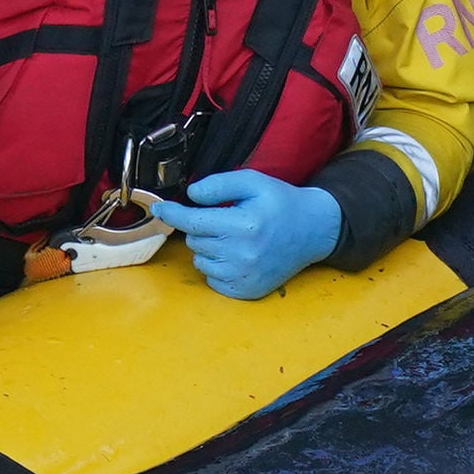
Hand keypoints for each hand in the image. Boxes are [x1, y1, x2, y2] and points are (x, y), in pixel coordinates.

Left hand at [151, 171, 343, 298]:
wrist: (313, 231)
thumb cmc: (281, 203)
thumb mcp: (254, 182)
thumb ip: (219, 184)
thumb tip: (190, 195)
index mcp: (244, 225)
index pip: (193, 221)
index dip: (172, 213)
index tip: (160, 208)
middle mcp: (242, 254)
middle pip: (194, 240)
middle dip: (201, 228)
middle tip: (226, 220)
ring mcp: (244, 276)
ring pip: (199, 261)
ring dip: (208, 248)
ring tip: (235, 238)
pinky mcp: (245, 291)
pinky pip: (211, 279)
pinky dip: (217, 266)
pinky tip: (238, 255)